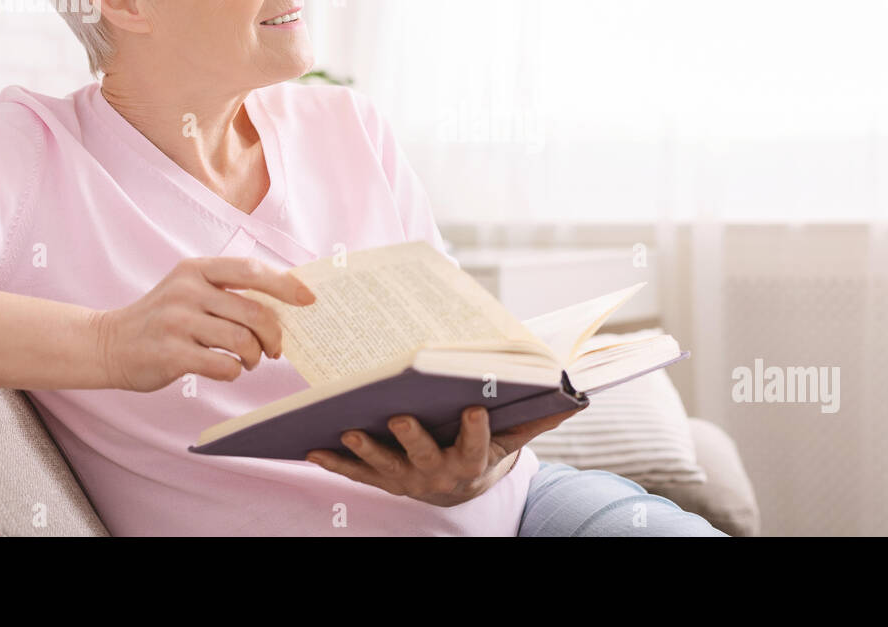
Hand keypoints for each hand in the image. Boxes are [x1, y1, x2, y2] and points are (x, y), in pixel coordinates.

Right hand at [91, 256, 315, 391]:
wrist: (109, 344)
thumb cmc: (163, 319)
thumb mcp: (189, 290)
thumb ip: (228, 291)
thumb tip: (285, 303)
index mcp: (196, 269)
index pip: (251, 270)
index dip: (285, 284)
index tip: (308, 299)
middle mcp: (186, 290)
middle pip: (254, 311)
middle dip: (274, 334)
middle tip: (275, 349)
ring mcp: (176, 321)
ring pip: (242, 340)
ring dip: (254, 356)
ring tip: (249, 360)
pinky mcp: (170, 353)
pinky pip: (223, 364)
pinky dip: (234, 371)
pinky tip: (227, 369)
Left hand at [305, 405, 583, 506]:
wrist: (459, 489)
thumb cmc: (486, 450)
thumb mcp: (513, 439)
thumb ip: (536, 418)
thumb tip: (575, 397)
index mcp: (473, 460)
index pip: (478, 445)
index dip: (477, 428)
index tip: (476, 407)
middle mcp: (438, 473)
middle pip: (425, 455)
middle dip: (411, 437)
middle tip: (399, 417)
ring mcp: (406, 479)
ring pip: (385, 466)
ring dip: (365, 450)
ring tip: (349, 430)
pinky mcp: (381, 480)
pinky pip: (356, 475)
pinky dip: (334, 463)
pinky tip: (312, 446)